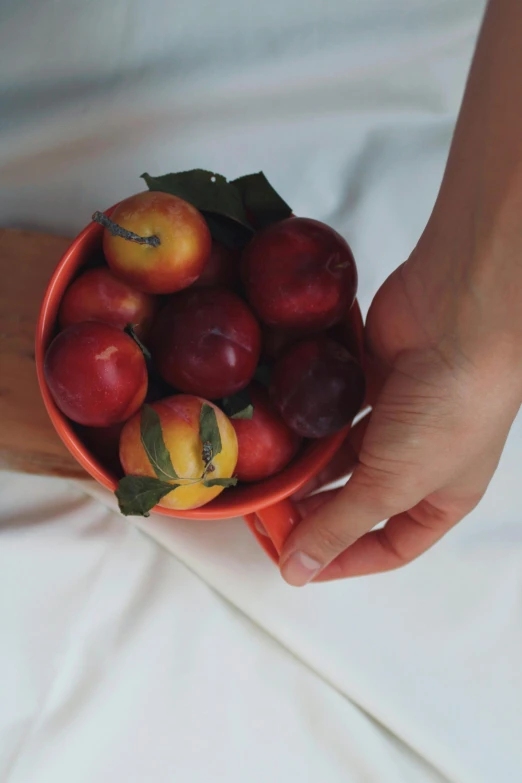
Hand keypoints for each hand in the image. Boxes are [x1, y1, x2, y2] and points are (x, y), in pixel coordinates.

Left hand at [280, 244, 521, 585]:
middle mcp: (418, 457)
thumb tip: (299, 572)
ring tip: (265, 477)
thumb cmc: (450, 410)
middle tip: (267, 517)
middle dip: (314, 512)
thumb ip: (341, 527)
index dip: (342, 560)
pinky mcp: (368, 374)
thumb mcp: (393, 484)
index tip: (296, 564)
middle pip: (356, 498)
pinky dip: (306, 418)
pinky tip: (277, 429)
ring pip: (339, 452)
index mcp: (441, 497)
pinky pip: (329, 406)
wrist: (458, 317)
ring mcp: (394, 413)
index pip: (388, 546)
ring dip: (305, 466)